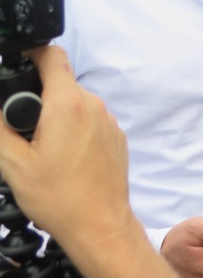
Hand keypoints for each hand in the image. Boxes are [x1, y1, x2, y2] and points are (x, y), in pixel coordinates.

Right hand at [0, 47, 132, 245]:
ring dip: (56, 118)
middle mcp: (93, 105)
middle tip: (24, 133)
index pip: (53, 56)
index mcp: (68, 104)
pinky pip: (90, 122)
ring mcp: (108, 121)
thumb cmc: (60, 197)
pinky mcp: (116, 136)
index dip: (33, 54)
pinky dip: (74, 131)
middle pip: (61, 84)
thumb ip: (1, 128)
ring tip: (43, 152)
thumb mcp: (13, 163)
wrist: (99, 224)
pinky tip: (63, 159)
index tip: (20, 62)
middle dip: (39, 100)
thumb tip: (1, 109)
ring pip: (75, 105)